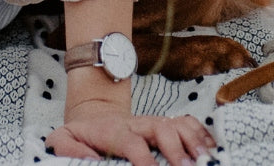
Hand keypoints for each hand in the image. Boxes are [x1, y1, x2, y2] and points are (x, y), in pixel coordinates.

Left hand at [46, 99, 215, 165]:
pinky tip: (210, 150)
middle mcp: (137, 124)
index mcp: (114, 130)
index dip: (144, 159)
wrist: (94, 114)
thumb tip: (86, 160)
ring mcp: (153, 122)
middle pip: (161, 129)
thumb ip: (67, 149)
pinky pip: (186, 123)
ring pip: (177, 124)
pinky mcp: (163, 125)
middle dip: (176, 150)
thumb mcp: (63, 139)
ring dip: (193, 141)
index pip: (132, 143)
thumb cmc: (81, 135)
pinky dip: (201, 134)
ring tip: (205, 160)